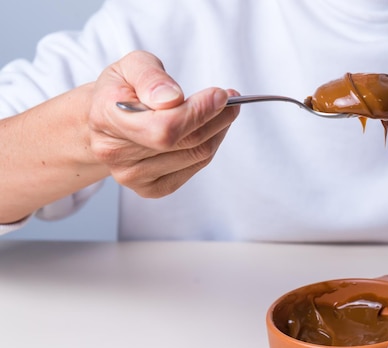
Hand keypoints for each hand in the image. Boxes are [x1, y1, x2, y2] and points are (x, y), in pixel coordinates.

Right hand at [87, 50, 238, 196]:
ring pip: (196, 155)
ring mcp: (132, 176)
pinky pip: (194, 167)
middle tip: (231, 100)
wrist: (105, 121)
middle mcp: (115, 153)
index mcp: (106, 118)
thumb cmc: (122, 90)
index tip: (220, 94)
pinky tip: (209, 130)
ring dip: (217, 130)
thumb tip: (171, 98)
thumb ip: (150, 77)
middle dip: (216, 118)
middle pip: (185, 142)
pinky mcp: (150, 189)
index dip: (198, 112)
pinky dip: (209, 145)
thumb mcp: (131, 67)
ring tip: (224, 111)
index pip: (164, 127)